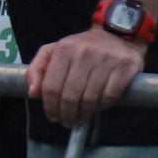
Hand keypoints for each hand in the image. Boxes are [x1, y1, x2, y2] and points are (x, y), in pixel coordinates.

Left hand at [24, 27, 144, 127]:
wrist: (118, 35)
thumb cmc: (83, 48)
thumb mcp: (55, 51)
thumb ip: (38, 69)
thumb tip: (32, 93)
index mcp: (64, 49)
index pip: (51, 86)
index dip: (50, 106)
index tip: (53, 117)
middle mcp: (84, 53)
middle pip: (70, 96)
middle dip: (67, 115)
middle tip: (67, 122)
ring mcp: (106, 60)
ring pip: (89, 99)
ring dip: (84, 114)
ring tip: (81, 118)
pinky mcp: (125, 68)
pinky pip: (109, 96)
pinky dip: (102, 107)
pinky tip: (97, 108)